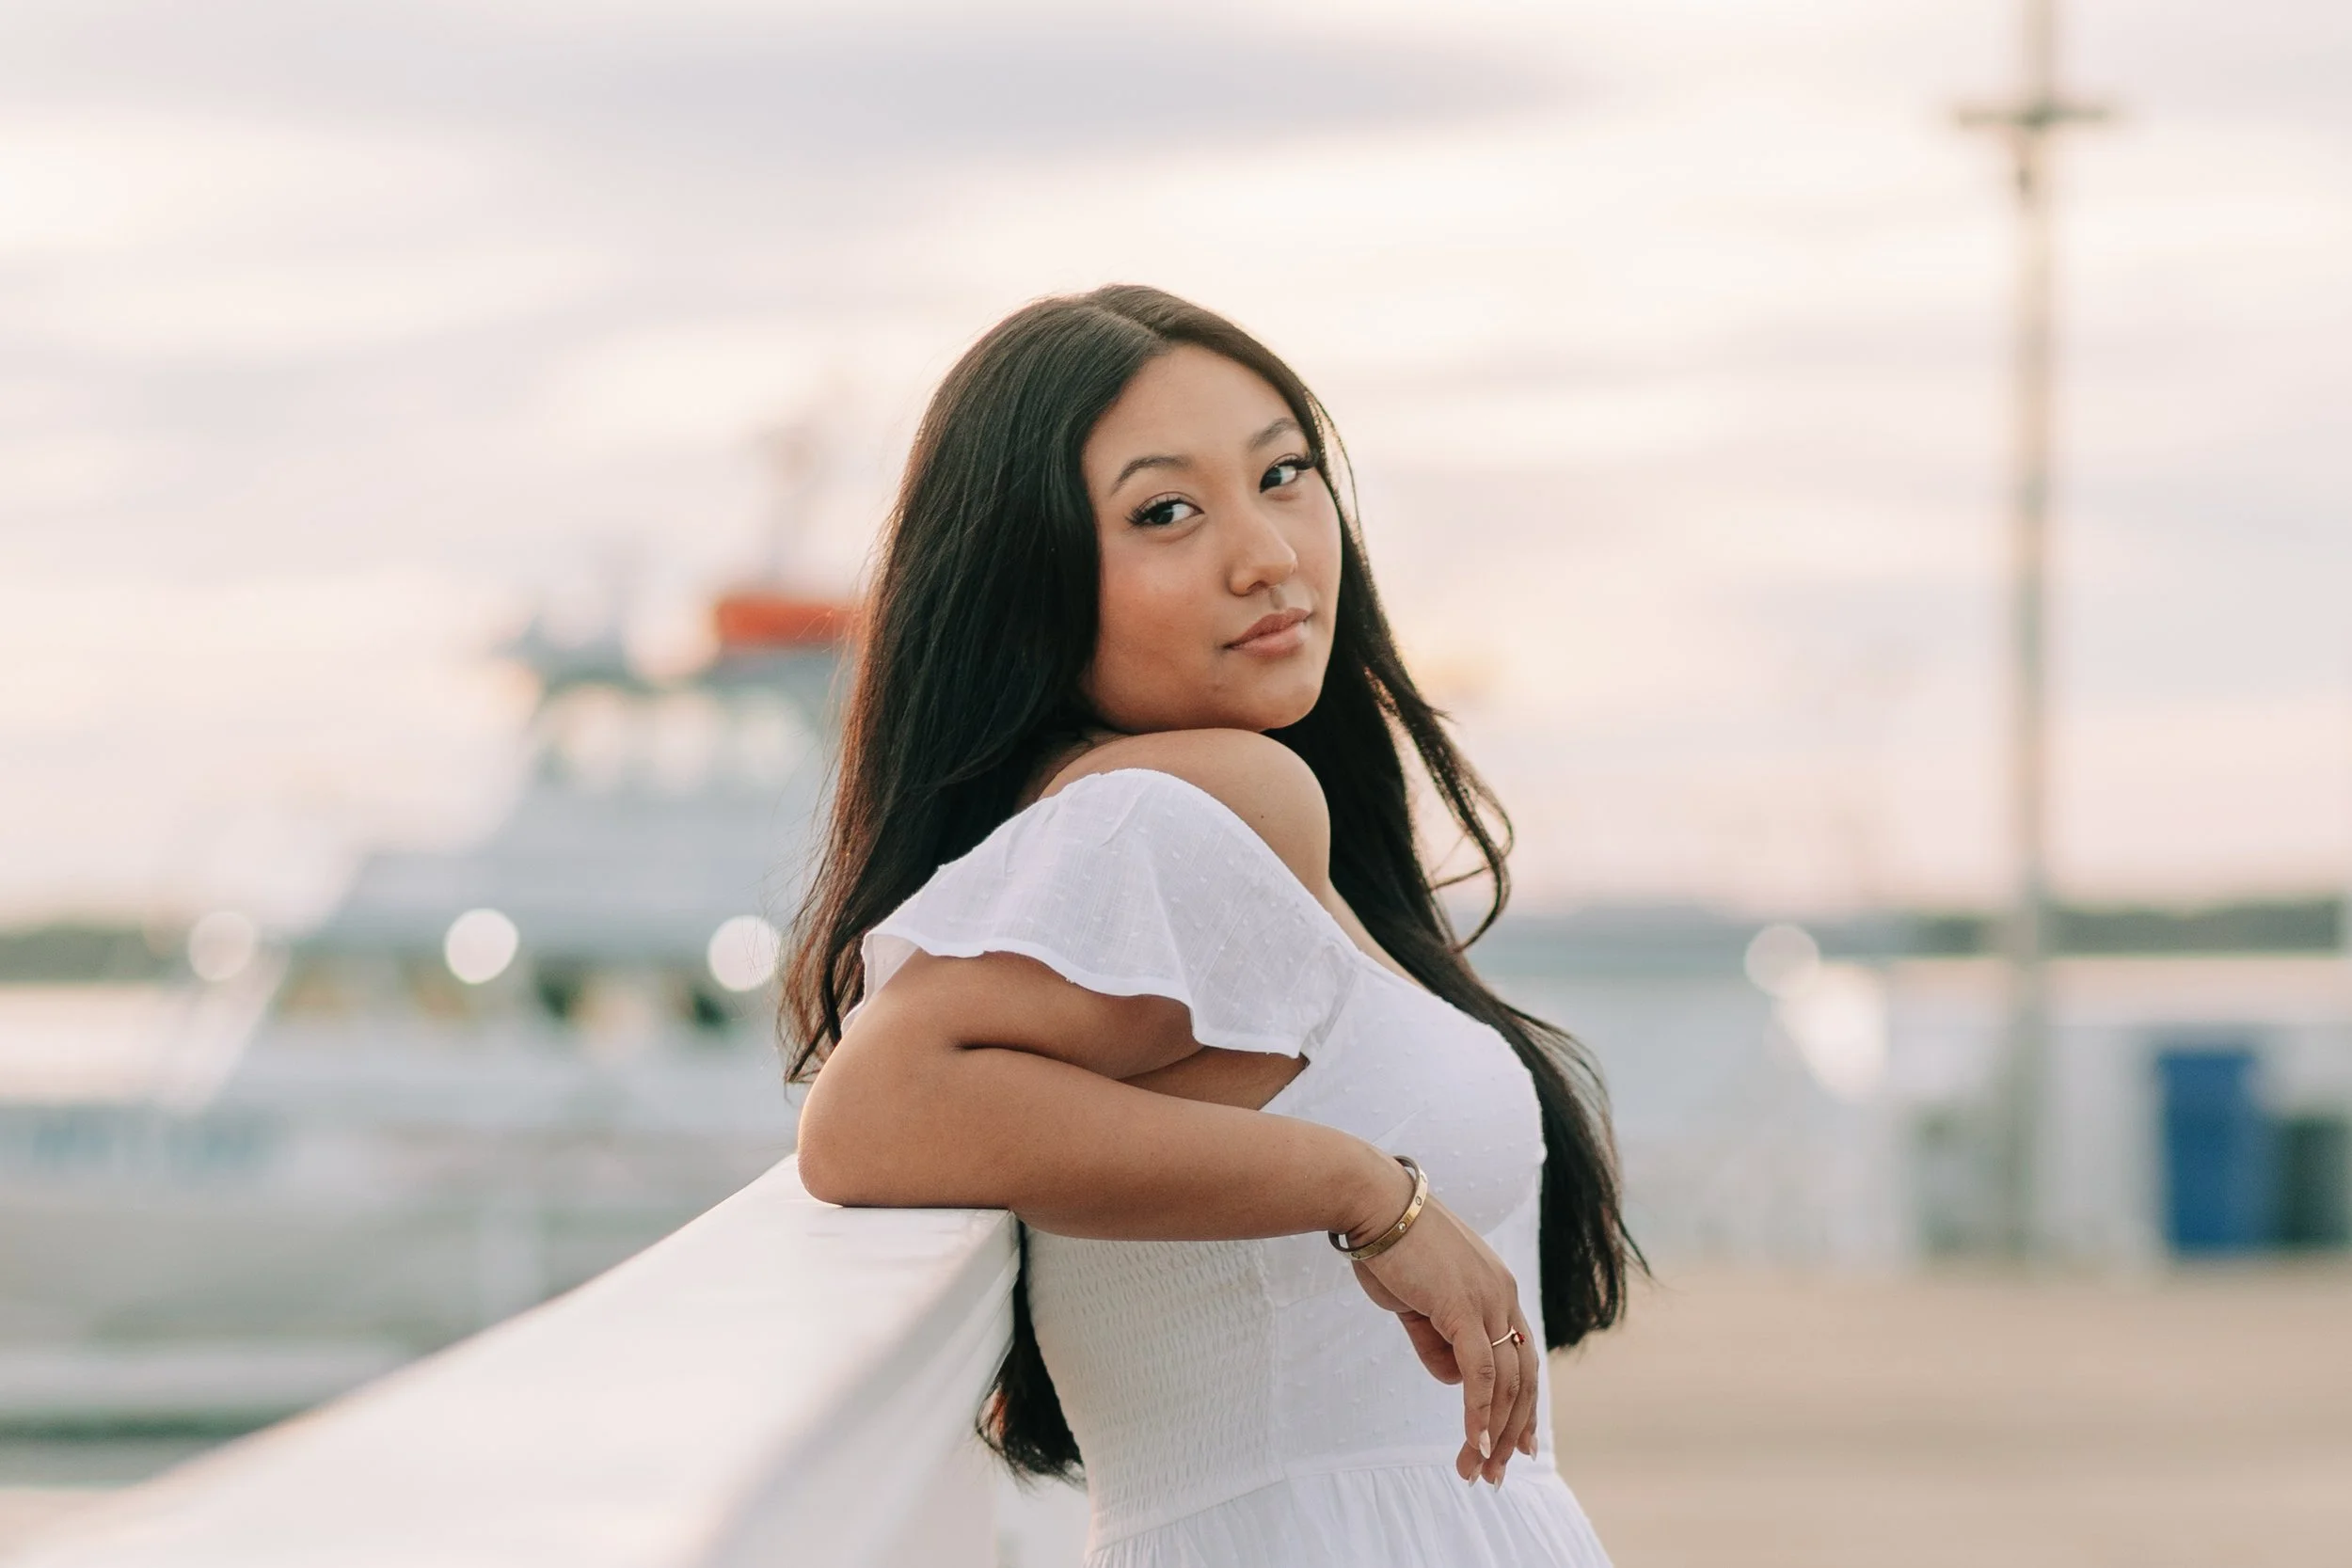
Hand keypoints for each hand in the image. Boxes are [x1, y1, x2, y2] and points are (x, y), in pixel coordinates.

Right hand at [1343, 1172, 1540, 1485]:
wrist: (1371, 1202)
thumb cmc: (1387, 1245)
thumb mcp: (1415, 1302)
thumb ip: (1436, 1338)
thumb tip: (1452, 1378)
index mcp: (1496, 1289)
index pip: (1521, 1356)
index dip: (1523, 1403)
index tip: (1519, 1443)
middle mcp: (1502, 1295)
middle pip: (1522, 1376)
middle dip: (1512, 1429)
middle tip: (1496, 1473)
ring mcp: (1488, 1301)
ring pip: (1504, 1382)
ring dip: (1492, 1432)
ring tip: (1477, 1471)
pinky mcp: (1464, 1307)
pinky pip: (1479, 1373)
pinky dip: (1480, 1412)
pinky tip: (1476, 1444)